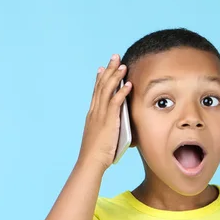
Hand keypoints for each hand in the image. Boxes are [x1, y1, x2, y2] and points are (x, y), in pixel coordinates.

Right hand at [77, 54, 131, 170]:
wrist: (91, 162)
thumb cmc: (98, 154)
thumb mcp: (104, 136)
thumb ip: (110, 127)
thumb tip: (120, 124)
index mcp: (92, 115)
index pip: (96, 92)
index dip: (100, 78)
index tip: (102, 67)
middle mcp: (94, 111)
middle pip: (101, 85)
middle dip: (108, 70)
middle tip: (114, 57)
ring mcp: (100, 115)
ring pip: (107, 90)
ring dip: (116, 76)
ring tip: (123, 64)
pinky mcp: (108, 121)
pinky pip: (115, 102)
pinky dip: (122, 92)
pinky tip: (128, 83)